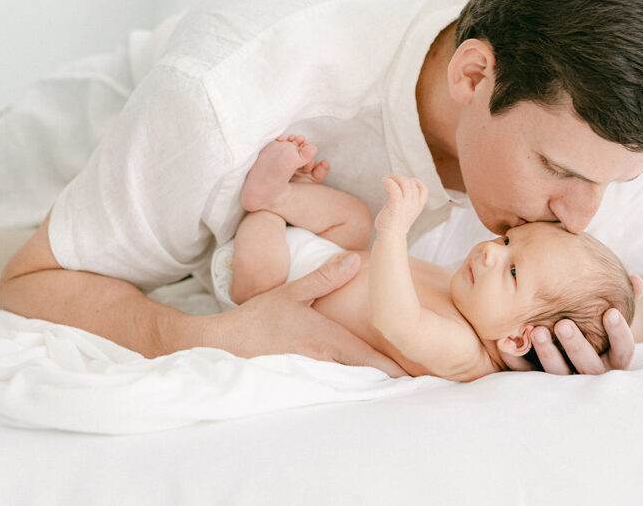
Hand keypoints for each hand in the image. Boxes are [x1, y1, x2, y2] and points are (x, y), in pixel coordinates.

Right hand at [211, 252, 404, 376]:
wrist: (222, 346)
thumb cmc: (258, 319)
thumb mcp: (292, 292)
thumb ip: (326, 277)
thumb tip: (356, 259)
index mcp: (329, 341)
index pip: (372, 361)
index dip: (397, 369)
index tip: (419, 372)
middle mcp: (326, 362)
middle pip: (367, 375)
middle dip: (390, 376)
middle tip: (418, 375)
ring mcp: (315, 374)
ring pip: (353, 381)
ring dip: (372, 380)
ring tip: (398, 379)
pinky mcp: (304, 381)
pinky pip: (334, 383)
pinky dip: (351, 383)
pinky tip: (361, 382)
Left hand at [374, 175, 427, 234]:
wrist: (391, 237)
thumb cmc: (394, 225)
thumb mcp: (405, 212)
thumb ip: (405, 201)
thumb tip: (394, 189)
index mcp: (418, 206)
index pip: (423, 188)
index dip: (414, 182)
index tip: (403, 184)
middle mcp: (414, 203)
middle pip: (412, 182)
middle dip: (400, 178)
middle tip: (391, 180)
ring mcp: (406, 203)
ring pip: (404, 182)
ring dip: (394, 177)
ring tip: (386, 180)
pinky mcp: (396, 204)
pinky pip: (394, 186)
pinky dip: (388, 181)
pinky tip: (384, 181)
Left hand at [500, 309, 636, 374]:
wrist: (566, 340)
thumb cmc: (594, 319)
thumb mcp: (608, 309)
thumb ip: (624, 297)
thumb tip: (637, 281)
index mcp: (613, 357)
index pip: (623, 350)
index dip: (620, 334)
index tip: (612, 313)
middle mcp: (591, 371)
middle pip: (588, 367)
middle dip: (576, 346)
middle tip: (563, 324)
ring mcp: (565, 378)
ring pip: (558, 373)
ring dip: (547, 353)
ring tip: (537, 330)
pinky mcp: (537, 378)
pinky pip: (525, 373)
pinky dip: (516, 359)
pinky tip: (506, 342)